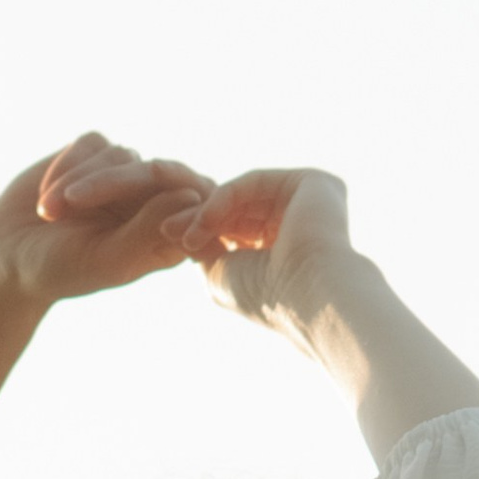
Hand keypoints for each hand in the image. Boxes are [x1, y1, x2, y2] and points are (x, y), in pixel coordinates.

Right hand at [0, 134, 212, 307]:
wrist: (9, 255)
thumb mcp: (106, 261)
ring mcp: (123, 174)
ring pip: (121, 156)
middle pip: (160, 172)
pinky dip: (66, 166)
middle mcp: (150, 199)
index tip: (158, 221)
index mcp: (167, 233)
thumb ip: (149, 232)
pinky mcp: (92, 154)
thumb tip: (191, 196)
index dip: (182, 201)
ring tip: (47, 213)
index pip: (197, 204)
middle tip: (73, 201)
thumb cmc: (62, 269)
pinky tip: (46, 196)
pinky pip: (92, 144)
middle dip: (113, 184)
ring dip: (79, 181)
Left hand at [183, 166, 357, 337]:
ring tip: (186, 233)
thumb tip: (180, 229)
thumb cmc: (268, 296)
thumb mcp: (222, 271)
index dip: (200, 230)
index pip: (235, 228)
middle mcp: (299, 223)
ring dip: (207, 211)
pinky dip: (224, 198)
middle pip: (238, 209)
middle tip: (167, 229)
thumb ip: (205, 246)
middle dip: (198, 219)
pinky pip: (255, 182)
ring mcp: (308, 201)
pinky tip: (205, 219)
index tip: (166, 237)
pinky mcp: (312, 182)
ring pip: (243, 194)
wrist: (311, 295)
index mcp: (285, 249)